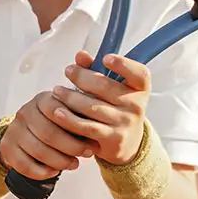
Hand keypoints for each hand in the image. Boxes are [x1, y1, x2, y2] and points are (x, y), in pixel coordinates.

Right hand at [0, 90, 93, 179]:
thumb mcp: (66, 114)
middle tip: (86, 156)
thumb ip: (80, 117)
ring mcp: (14, 130)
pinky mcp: (7, 148)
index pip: (59, 112)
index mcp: (42, 100)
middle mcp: (25, 112)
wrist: (25, 134)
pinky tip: (55, 171)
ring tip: (74, 165)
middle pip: (49, 133)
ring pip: (38, 151)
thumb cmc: (55, 124)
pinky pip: (25, 165)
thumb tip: (101, 129)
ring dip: (59, 161)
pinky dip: (42, 172)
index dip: (78, 130)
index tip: (93, 143)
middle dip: (71, 147)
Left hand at [50, 51, 149, 165]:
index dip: (124, 65)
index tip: (105, 58)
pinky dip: (70, 119)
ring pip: (92, 107)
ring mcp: (126, 123)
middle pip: (105, 86)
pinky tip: (57, 112)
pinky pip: (87, 127)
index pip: (139, 74)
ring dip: (70, 98)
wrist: (126, 143)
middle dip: (82, 77)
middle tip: (68, 71)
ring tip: (57, 91)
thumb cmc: (115, 107)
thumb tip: (80, 55)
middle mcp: (137, 105)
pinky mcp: (114, 139)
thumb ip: (96, 70)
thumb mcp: (112, 89)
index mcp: (140, 88)